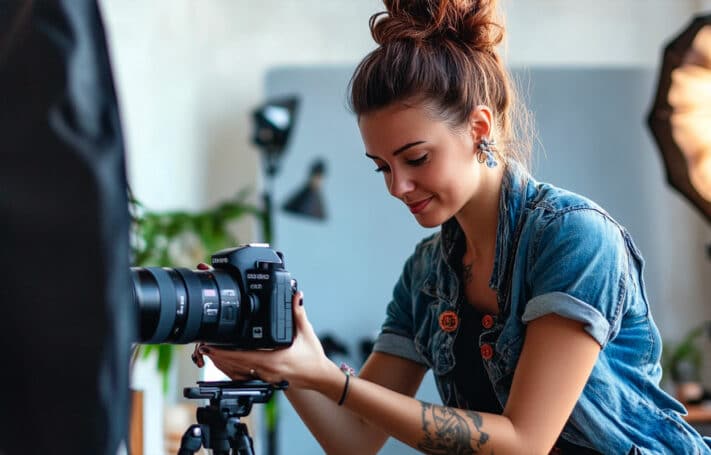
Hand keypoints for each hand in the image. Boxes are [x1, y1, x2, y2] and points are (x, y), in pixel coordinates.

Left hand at [191, 290, 330, 389]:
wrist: (319, 377)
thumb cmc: (313, 358)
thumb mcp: (306, 332)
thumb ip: (298, 312)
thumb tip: (295, 295)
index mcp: (273, 359)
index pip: (242, 356)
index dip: (224, 352)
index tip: (211, 345)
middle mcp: (266, 370)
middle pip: (235, 365)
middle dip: (218, 356)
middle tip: (204, 346)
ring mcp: (265, 376)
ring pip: (238, 372)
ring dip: (223, 363)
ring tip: (210, 353)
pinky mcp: (266, 379)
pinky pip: (244, 376)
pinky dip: (233, 369)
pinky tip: (226, 363)